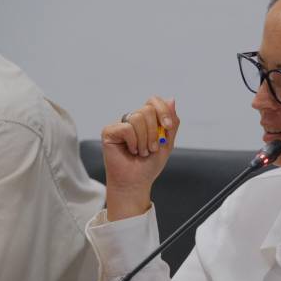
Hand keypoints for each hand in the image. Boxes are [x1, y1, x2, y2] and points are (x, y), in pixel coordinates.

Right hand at [101, 96, 179, 220]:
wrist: (136, 182)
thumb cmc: (149, 164)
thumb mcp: (167, 143)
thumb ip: (171, 122)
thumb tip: (171, 99)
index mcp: (147, 120)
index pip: (154, 101)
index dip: (163, 111)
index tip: (167, 127)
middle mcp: (133, 119)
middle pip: (147, 109)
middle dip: (154, 132)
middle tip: (152, 149)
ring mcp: (120, 124)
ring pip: (137, 118)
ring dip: (144, 140)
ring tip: (142, 152)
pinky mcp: (109, 131)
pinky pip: (126, 128)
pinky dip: (133, 142)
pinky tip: (131, 151)